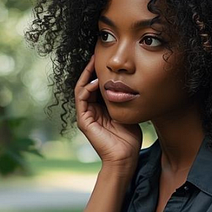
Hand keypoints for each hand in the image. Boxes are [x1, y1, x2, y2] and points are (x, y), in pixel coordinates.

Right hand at [75, 54, 141, 171]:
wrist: (125, 157)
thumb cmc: (129, 138)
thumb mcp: (127, 112)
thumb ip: (124, 99)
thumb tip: (130, 83)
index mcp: (100, 109)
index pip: (96, 85)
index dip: (99, 72)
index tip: (106, 59)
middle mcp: (91, 111)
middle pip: (87, 84)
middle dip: (91, 69)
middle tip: (97, 54)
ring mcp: (86, 116)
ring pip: (81, 89)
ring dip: (87, 75)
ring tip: (94, 62)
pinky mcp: (84, 121)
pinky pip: (81, 99)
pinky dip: (87, 88)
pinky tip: (96, 82)